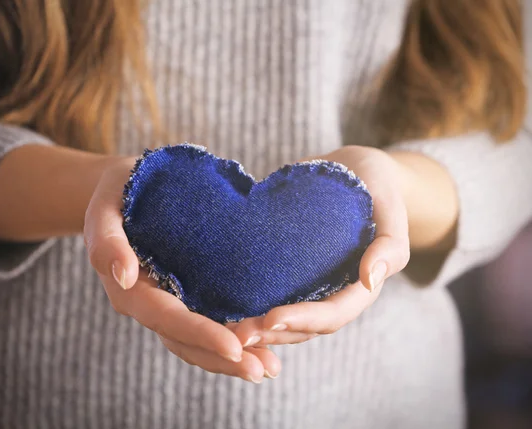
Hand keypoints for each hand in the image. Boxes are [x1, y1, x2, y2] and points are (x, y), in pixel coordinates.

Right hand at [83, 157, 280, 381]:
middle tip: (265, 369)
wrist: (127, 189)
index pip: (167, 318)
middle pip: (187, 341)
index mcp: (131, 291)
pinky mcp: (188, 294)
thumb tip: (125, 277)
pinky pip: (210, 322)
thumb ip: (107, 241)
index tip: (235, 348)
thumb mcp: (104, 209)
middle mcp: (151, 304)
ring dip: (234, 357)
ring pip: (200, 341)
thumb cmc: (118, 193)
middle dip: (225, 358)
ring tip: (271, 367)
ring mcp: (170, 302)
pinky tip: (265, 343)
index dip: (200, 334)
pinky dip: (235, 337)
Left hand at [229, 145, 410, 347]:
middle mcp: (333, 291)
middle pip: (303, 326)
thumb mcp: (391, 208)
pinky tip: (220, 306)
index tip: (270, 320)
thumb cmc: (379, 188)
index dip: (302, 320)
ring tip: (226, 329)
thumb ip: (389, 245)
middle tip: (237, 335)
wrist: (356, 170)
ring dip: (256, 327)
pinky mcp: (289, 270)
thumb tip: (369, 280)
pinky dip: (249, 304)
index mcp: (360, 287)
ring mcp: (310, 283)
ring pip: (283, 317)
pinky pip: (269, 293)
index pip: (332, 314)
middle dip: (271, 333)